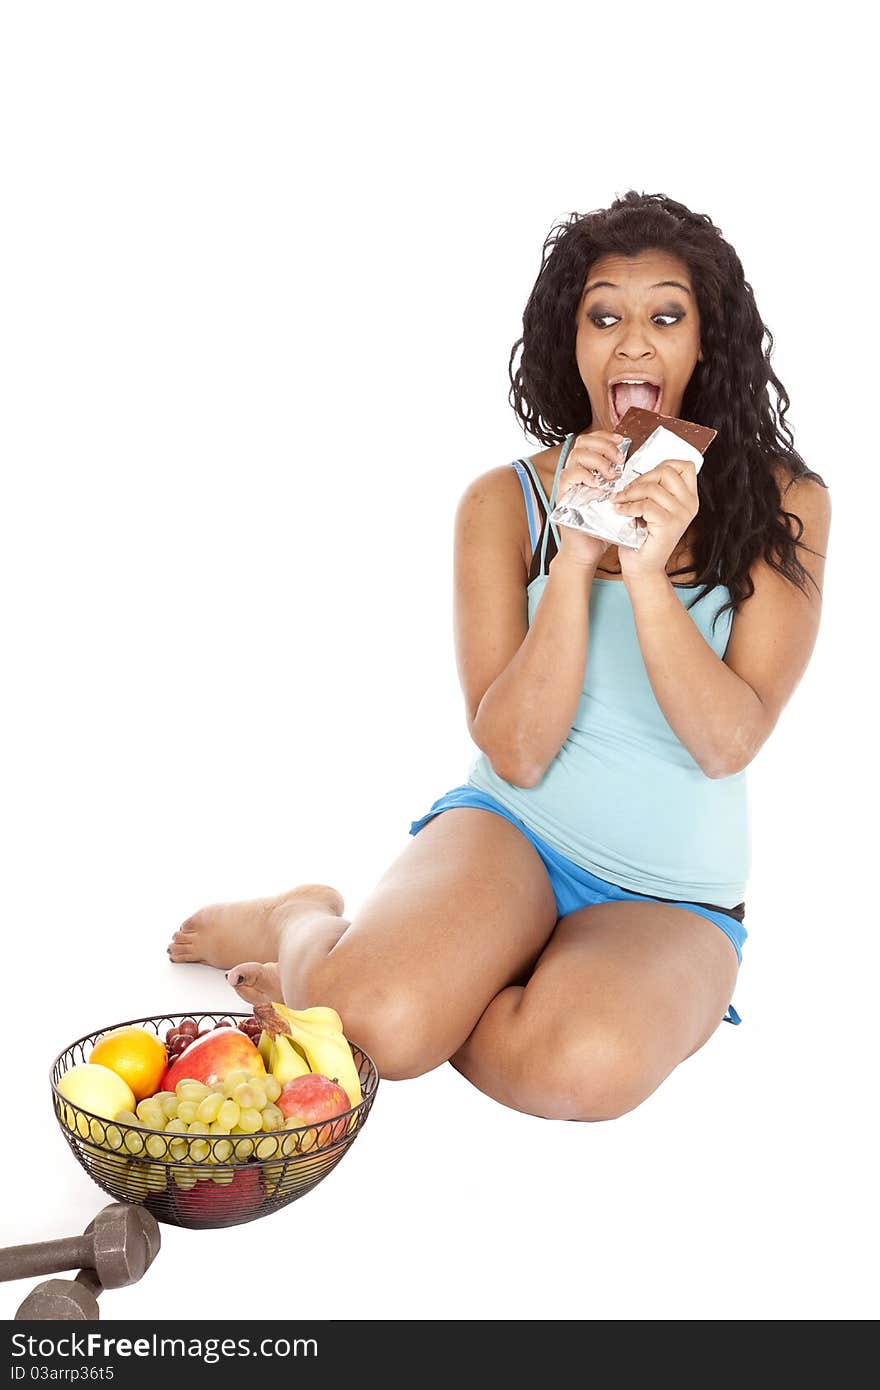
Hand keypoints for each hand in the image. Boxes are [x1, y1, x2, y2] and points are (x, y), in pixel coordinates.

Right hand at [554, 430, 628, 569]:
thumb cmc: (603, 525)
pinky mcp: (563, 494)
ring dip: (598, 460)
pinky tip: (598, 485)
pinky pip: (570, 475)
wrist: (588, 548)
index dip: (606, 436)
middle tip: (619, 459)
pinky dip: (586, 476)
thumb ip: (621, 480)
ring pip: (577, 455)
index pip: (591, 440)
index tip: (622, 441)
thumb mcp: (616, 497)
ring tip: (612, 475)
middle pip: (583, 441)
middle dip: (604, 445)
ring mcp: (568, 482)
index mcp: (587, 469)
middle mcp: (575, 471)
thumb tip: (638, 465)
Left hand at [612, 459, 699, 581]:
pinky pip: (646, 505)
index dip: (663, 464)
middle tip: (626, 491)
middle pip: (667, 471)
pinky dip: (629, 507)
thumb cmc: (643, 536)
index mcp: (689, 498)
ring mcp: (681, 514)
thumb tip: (638, 470)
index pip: (685, 466)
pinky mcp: (669, 524)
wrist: (641, 566)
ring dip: (630, 493)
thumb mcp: (652, 507)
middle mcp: (690, 504)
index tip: (644, 477)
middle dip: (641, 478)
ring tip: (619, 502)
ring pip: (653, 488)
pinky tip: (621, 512)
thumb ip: (654, 489)